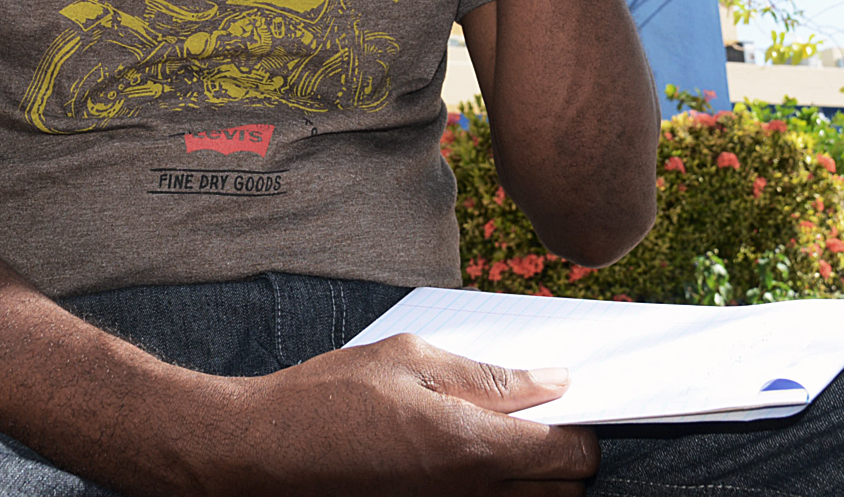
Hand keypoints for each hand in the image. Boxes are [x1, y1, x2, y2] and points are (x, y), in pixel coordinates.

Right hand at [188, 332, 596, 495]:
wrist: (262, 453)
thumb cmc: (329, 398)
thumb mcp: (412, 359)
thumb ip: (491, 377)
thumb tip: (554, 382)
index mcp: (474, 449)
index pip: (572, 455)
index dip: (582, 427)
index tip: (566, 403)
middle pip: (562, 494)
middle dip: (563, 458)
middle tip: (533, 419)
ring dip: (531, 482)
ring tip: (496, 440)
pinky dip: (492, 496)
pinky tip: (463, 463)